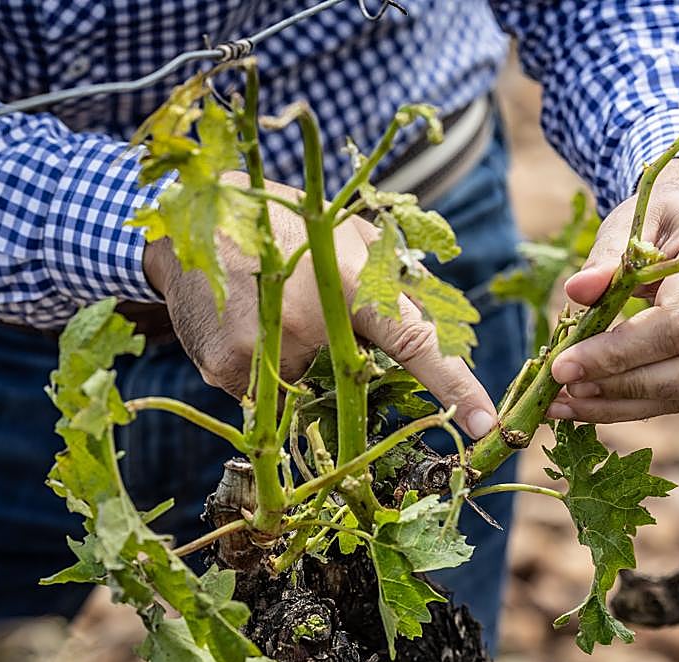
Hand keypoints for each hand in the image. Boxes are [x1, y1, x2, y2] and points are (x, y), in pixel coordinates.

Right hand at [143, 173, 497, 438]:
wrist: (189, 218)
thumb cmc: (288, 223)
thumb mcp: (349, 236)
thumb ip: (393, 283)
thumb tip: (435, 330)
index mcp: (351, 284)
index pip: (416, 343)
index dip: (456, 387)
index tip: (488, 426)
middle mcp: (311, 324)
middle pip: (359, 380)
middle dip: (349, 362)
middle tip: (311, 311)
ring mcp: (266, 353)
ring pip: (311, 390)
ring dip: (305, 364)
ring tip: (273, 309)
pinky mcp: (229, 373)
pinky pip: (270, 394)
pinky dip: (269, 369)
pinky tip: (249, 324)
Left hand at [546, 160, 678, 422]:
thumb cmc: (671, 218)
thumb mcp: (637, 221)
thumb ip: (608, 256)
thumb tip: (577, 292)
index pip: (677, 326)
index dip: (617, 353)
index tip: (561, 366)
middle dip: (625, 388)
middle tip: (565, 391)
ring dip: (623, 405)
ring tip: (565, 404)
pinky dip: (635, 404)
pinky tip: (590, 402)